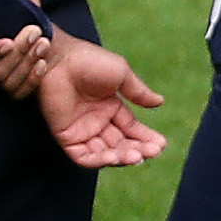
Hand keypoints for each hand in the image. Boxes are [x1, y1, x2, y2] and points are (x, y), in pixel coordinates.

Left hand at [33, 34, 171, 168]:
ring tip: (136, 156)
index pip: (131, 129)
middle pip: (120, 144)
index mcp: (110, 107)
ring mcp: (81, 129)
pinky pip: (83, 156)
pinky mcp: (65, 136)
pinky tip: (114, 157)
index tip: (161, 145)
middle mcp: (96, 121)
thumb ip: (138, 92)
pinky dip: (98, 160)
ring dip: (121, 158)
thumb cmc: (89, 62)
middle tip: (152, 152)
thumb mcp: (121, 75)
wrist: (59, 60)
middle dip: (137, 150)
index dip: (146, 138)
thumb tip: (160, 102)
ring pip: (104, 153)